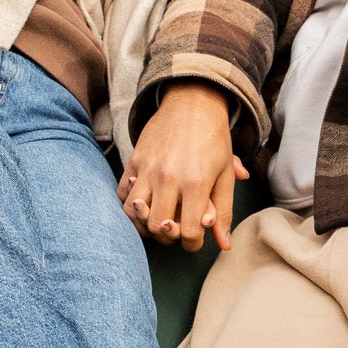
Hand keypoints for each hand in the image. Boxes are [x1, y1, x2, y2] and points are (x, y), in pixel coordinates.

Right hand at [120, 83, 247, 251]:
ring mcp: (148, 169)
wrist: (192, 103)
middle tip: (177, 230)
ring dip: (145, 224)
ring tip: (157, 220)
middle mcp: (169, 178)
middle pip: (157, 227)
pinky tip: (144, 204)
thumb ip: (223, 211)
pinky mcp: (134, 160)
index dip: (192, 243)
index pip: (189, 232)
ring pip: (134, 213)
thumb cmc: (213, 140)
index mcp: (196, 183)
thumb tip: (224, 244)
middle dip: (168, 237)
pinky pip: (123, 193)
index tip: (196, 239)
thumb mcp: (225, 175)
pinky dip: (130, 205)